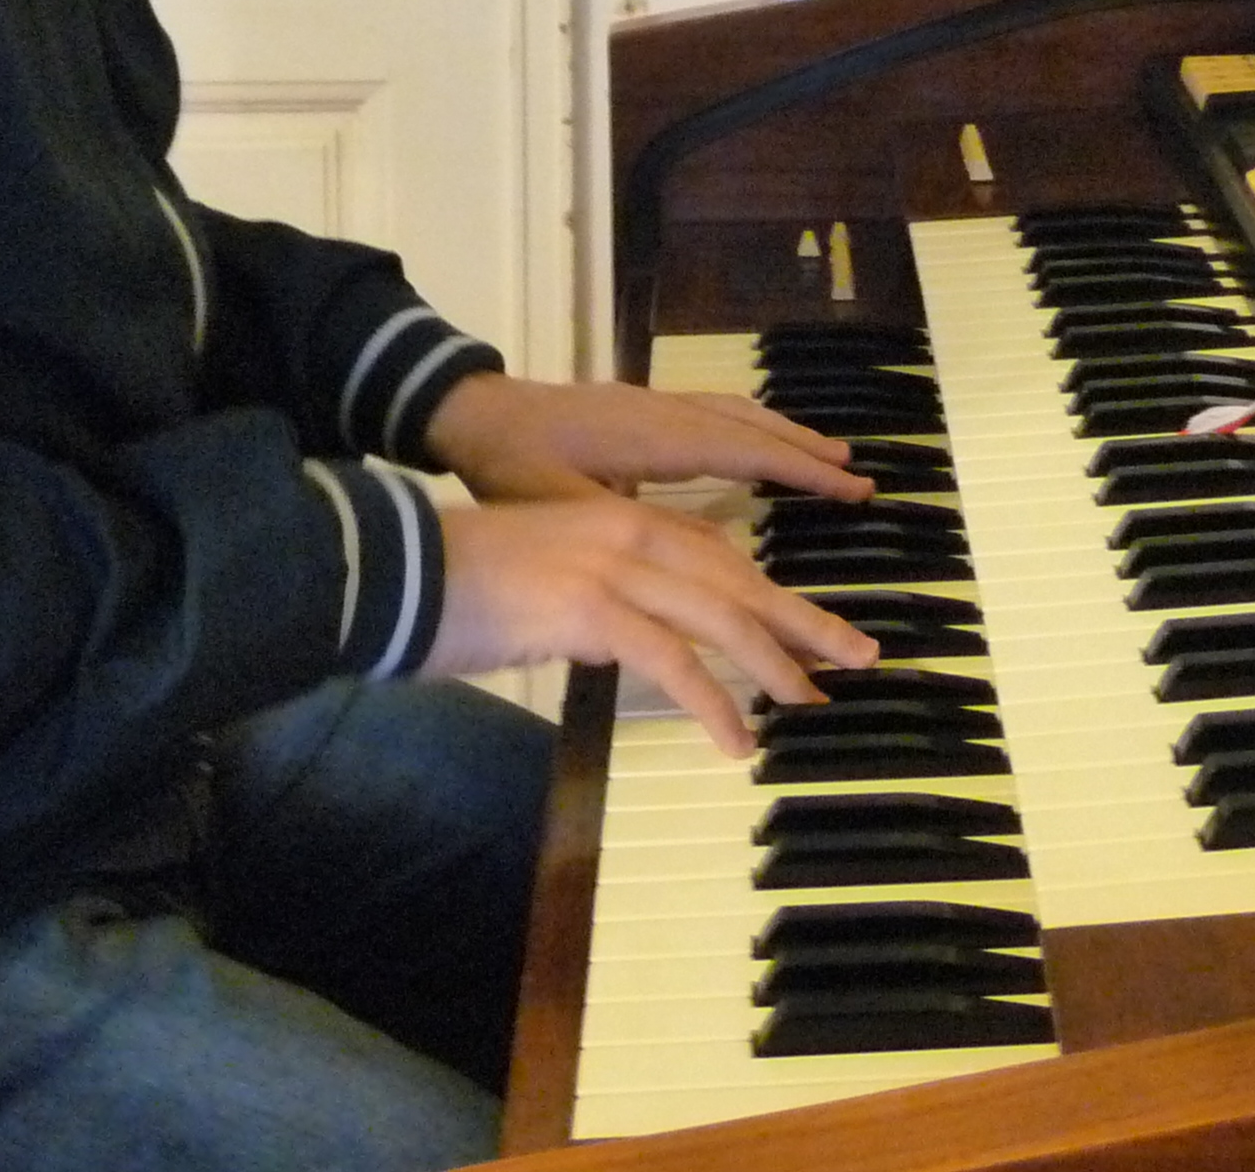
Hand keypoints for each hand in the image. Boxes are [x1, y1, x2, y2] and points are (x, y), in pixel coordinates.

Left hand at [419, 371, 872, 506]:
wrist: (469, 412)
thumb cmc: (509, 465)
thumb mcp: (563, 507)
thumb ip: (629, 531)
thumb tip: (697, 560)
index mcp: (656, 437)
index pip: (746, 451)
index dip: (801, 470)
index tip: (851, 487)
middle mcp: (665, 412)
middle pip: (750, 426)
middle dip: (805, 449)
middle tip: (857, 474)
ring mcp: (652, 404)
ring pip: (732, 412)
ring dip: (781, 432)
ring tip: (824, 454)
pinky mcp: (638, 408)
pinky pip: (712, 410)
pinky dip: (749, 425)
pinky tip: (751, 442)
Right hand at [428, 495, 879, 755]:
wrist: (397, 573)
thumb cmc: (458, 585)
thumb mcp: (545, 578)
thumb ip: (598, 597)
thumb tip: (632, 639)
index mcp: (617, 515)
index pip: (716, 551)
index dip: (769, 591)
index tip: (811, 625)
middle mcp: (626, 529)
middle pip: (737, 577)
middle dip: (802, 621)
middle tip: (857, 655)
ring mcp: (611, 565)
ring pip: (719, 615)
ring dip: (775, 662)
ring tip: (812, 701)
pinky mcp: (590, 608)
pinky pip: (672, 661)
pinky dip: (712, 702)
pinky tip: (735, 739)